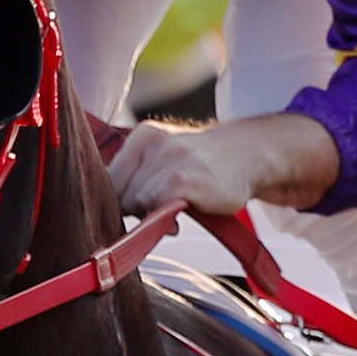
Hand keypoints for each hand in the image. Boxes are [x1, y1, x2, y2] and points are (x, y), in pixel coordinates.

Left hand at [107, 110, 340, 220]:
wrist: (249, 156)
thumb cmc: (203, 168)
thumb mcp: (164, 163)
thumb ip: (135, 182)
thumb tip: (109, 215)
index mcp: (142, 137)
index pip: (107, 179)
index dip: (117, 202)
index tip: (136, 211)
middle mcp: (152, 142)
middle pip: (119, 193)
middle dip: (135, 209)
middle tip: (162, 210)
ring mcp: (169, 158)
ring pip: (136, 202)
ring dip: (152, 214)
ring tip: (177, 207)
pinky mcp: (183, 179)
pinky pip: (155, 207)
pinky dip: (163, 218)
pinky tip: (182, 213)